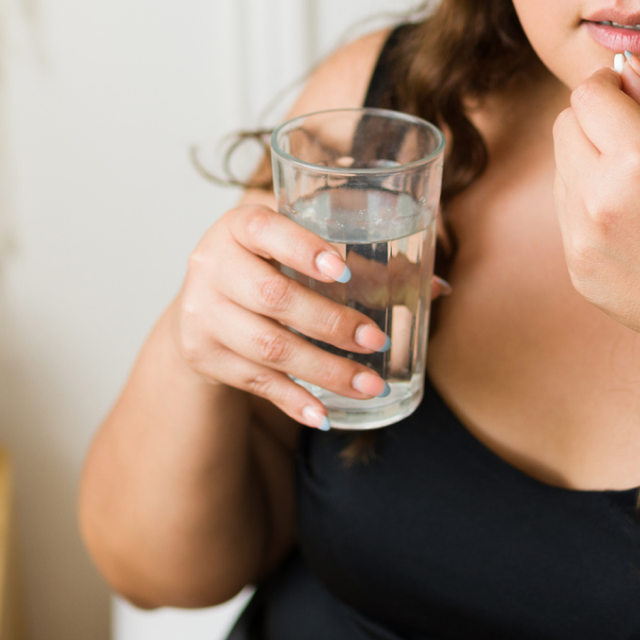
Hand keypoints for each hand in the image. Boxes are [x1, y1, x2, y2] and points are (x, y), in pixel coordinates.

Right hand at [176, 204, 391, 427]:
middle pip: (272, 296)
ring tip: (369, 385)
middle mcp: (212, 264)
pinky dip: (294, 400)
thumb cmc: (269, 268)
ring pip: (268, 347)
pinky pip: (255, 382)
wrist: (203, 307)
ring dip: (325, 370)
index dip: (303, 249)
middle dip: (331, 323)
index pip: (264, 229)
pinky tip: (324, 414)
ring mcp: (202, 312)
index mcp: (238, 225)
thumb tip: (437, 288)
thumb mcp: (299, 252)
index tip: (345, 273)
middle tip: (378, 340)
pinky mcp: (203, 354)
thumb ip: (363, 264)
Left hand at [552, 60, 639, 367]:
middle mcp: (600, 198)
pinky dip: (591, 205)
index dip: (609, 86)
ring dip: (590, 162)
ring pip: (561, 167)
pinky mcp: (577, 269)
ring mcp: (582, 239)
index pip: (588, 94)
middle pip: (564, 125)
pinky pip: (567, 211)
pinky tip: (638, 225)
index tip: (630, 97)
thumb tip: (625, 69)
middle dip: (596, 121)